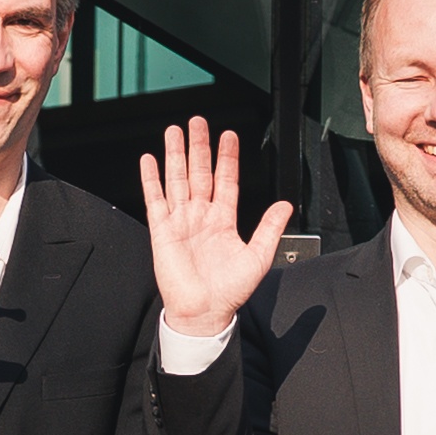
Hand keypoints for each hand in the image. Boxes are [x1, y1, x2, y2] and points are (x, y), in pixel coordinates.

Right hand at [139, 117, 297, 333]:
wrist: (204, 312)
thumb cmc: (229, 291)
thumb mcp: (258, 257)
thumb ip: (270, 229)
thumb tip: (285, 206)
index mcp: (223, 221)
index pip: (225, 180)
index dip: (227, 158)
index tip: (229, 136)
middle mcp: (201, 216)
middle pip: (199, 172)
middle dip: (199, 146)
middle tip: (199, 122)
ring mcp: (181, 221)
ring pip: (177, 179)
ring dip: (175, 155)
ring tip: (175, 131)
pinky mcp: (162, 231)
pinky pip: (155, 199)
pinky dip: (151, 179)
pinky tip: (149, 161)